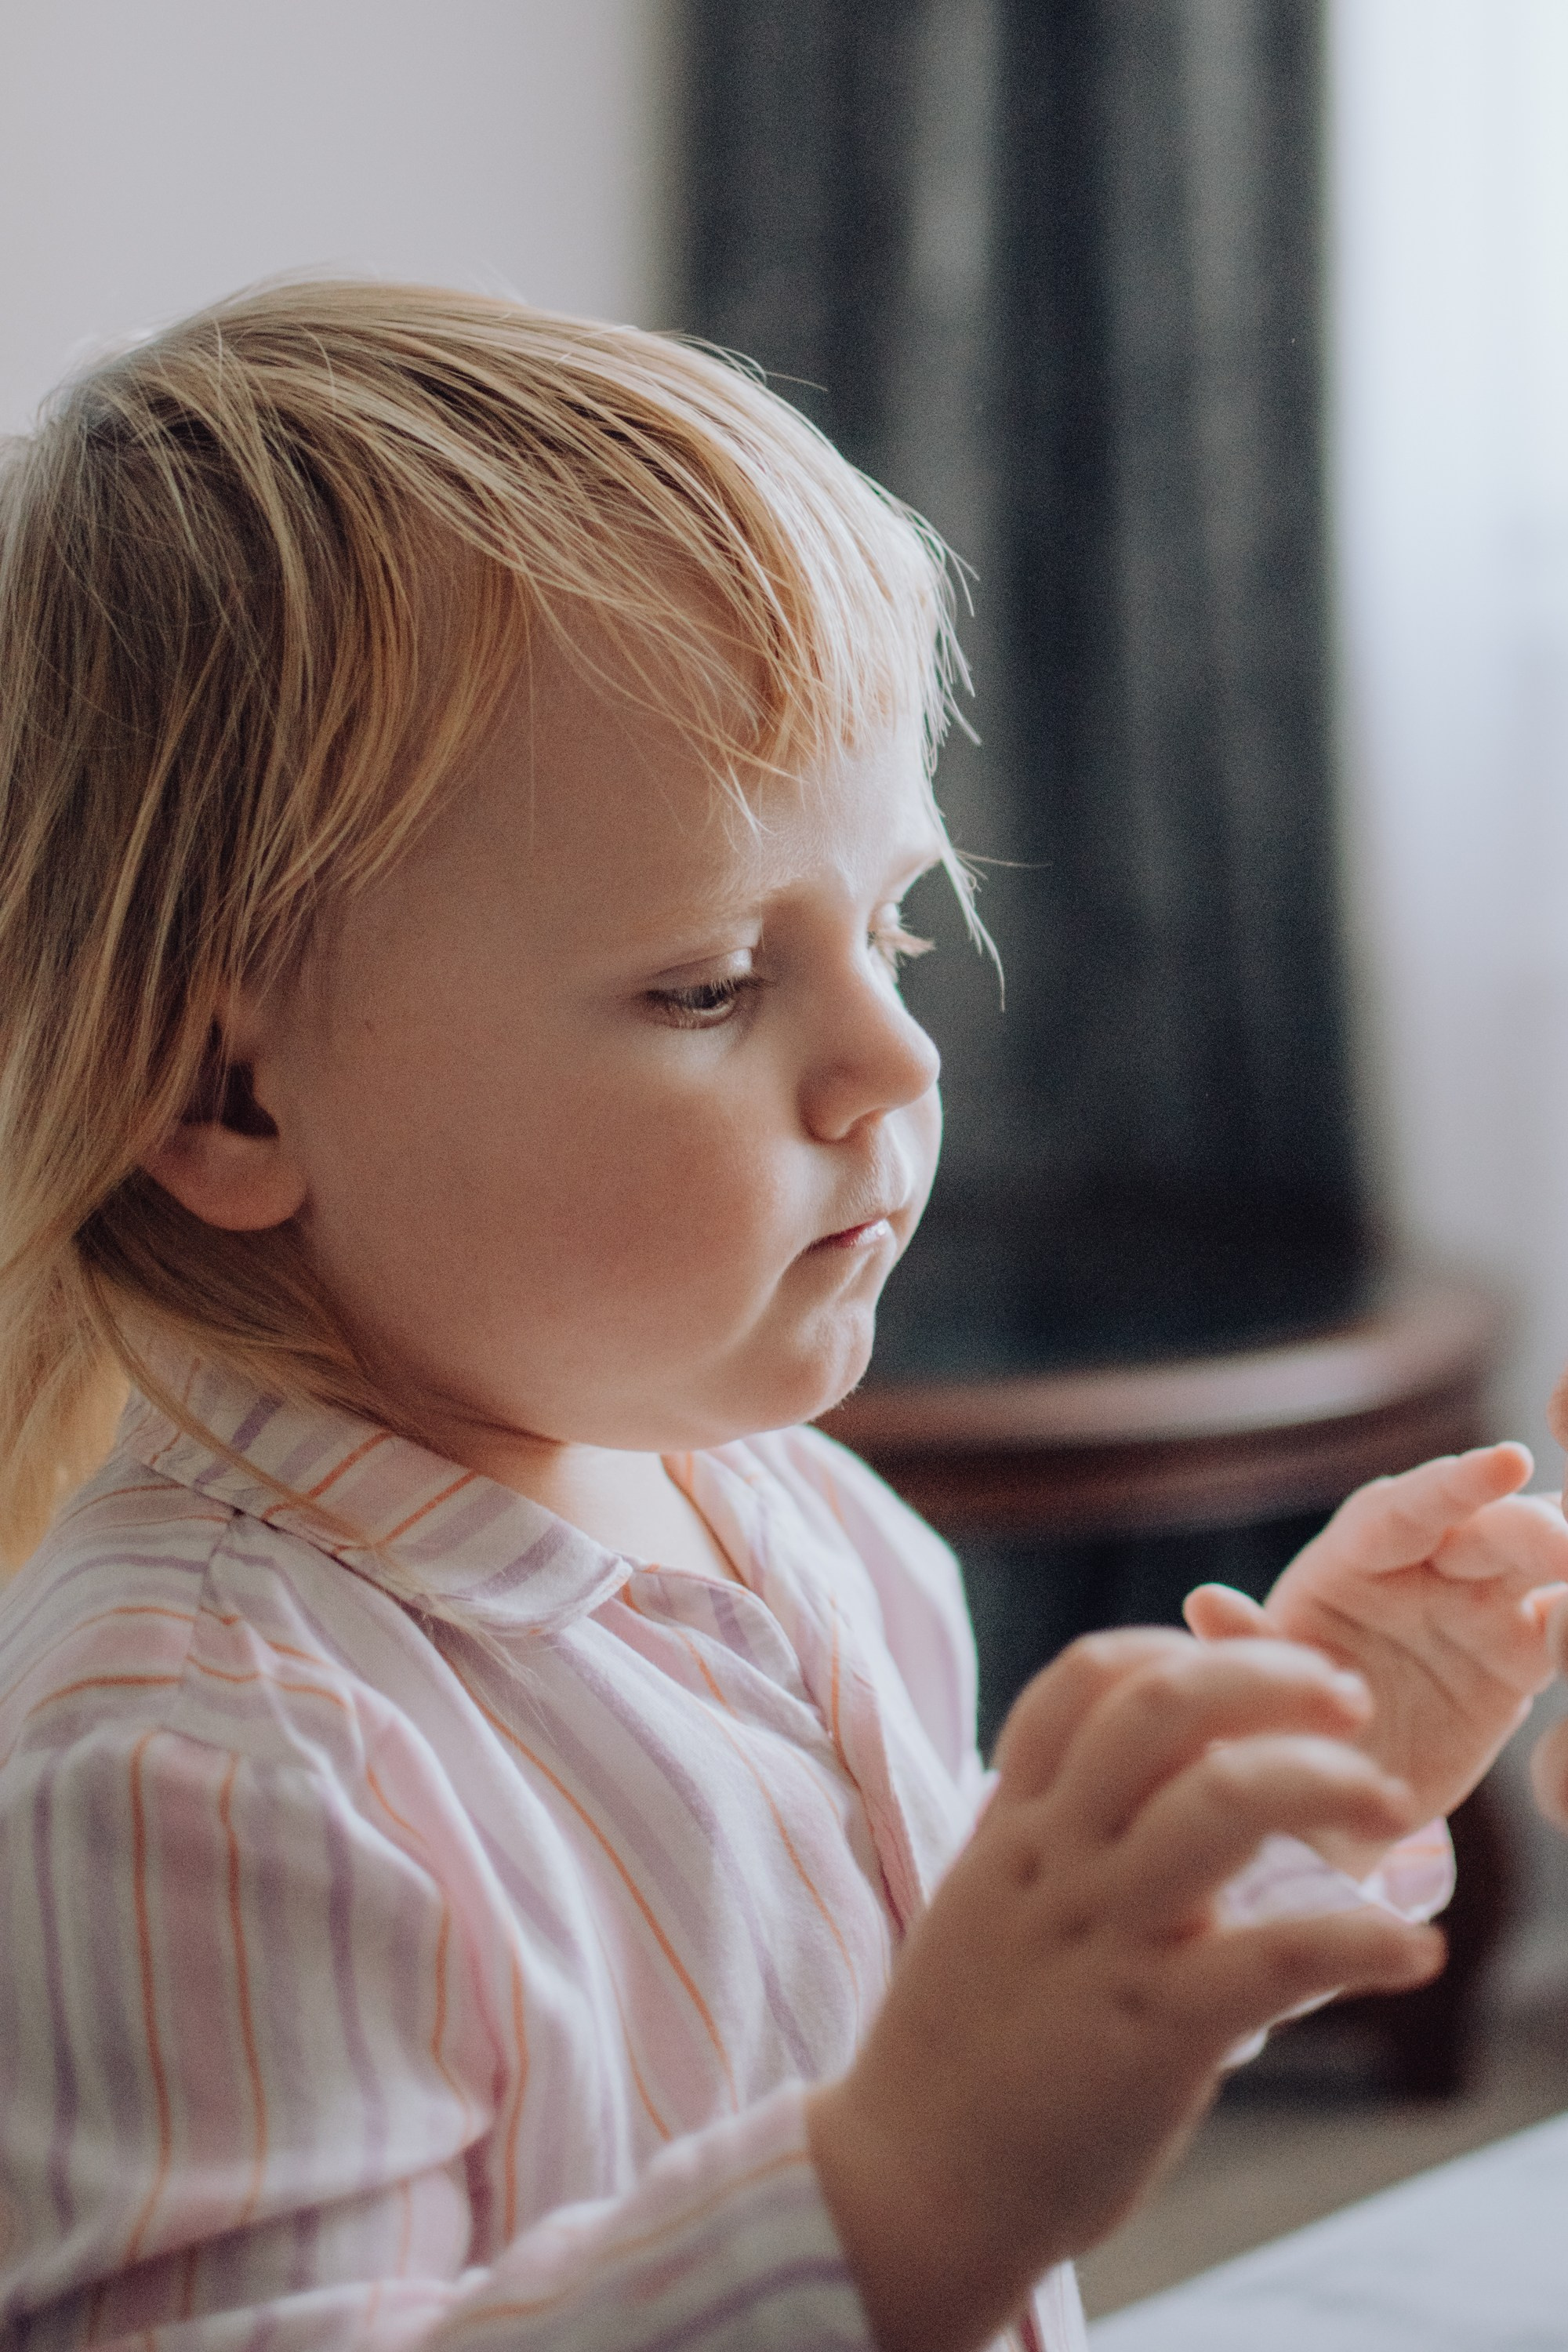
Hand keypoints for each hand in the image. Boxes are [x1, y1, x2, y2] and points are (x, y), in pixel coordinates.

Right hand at [808, 1629, 1440, 2351]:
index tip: (1237, 1665)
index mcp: (1012, 1828)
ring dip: (1328, 1782)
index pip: (1084, 1681)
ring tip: (1392, 1805)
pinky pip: (1274, 1957)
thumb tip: (1134, 1801)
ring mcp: (1103, 1939)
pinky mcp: (1152, 2031)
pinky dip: (1360, 1942)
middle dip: (1266, 1677)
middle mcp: (1056, 1861)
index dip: (1171, 1647)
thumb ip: (1046, 1845)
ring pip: (1222, 1802)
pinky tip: (1412, 1950)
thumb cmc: (957, 2054)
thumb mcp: (983, 1910)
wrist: (910, 2184)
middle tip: (1344, 1694)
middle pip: (1160, 1705)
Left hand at [1185, 1445, 1567, 1875]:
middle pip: (1488, 1528)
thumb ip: (1248, 1645)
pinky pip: (1560, 1630)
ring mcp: (1477, 1610)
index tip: (1509, 1461)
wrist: (1322, 1799)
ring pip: (1539, 1567)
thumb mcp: (1254, 1692)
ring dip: (1563, 1560)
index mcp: (1355, 1557)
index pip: (1407, 1509)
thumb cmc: (1277, 1723)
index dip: (1456, 1485)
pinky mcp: (1518, 1658)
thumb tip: (1206, 1601)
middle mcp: (1423, 1569)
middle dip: (1530, 1526)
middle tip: (1562, 1546)